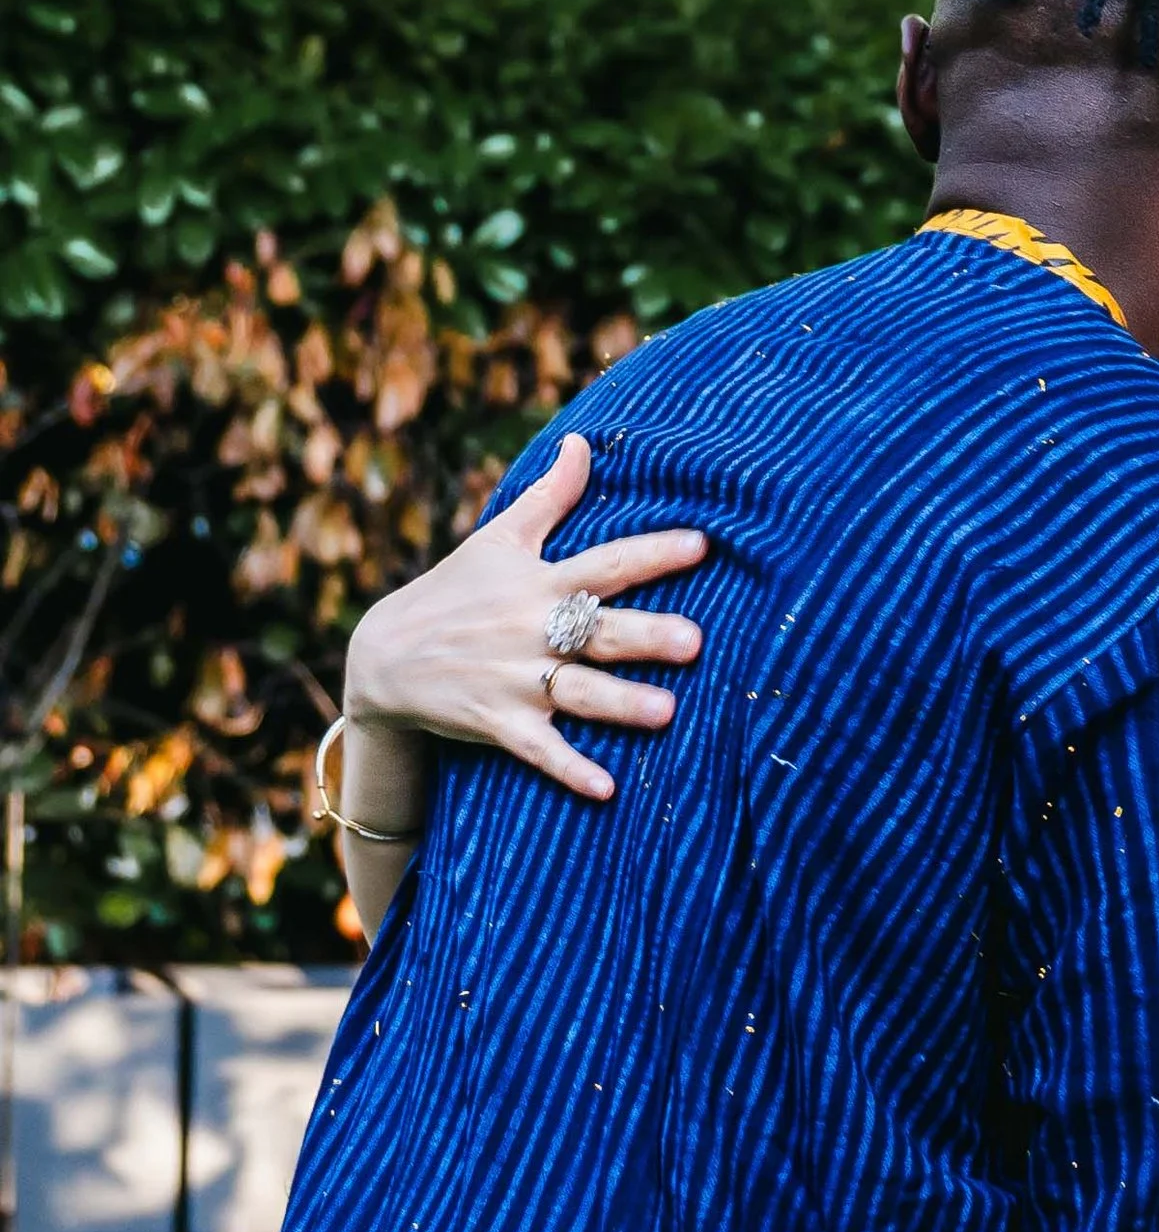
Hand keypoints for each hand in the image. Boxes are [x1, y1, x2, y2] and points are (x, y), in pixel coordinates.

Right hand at [344, 432, 706, 805]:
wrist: (384, 655)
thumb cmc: (454, 591)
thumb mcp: (499, 539)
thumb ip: (550, 496)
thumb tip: (585, 441)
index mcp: (537, 583)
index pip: (605, 563)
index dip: (652, 554)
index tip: (702, 544)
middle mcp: (530, 630)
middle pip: (597, 632)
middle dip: (644, 636)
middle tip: (695, 641)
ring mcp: (513, 680)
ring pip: (576, 693)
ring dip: (619, 705)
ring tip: (667, 712)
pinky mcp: (497, 723)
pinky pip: (538, 750)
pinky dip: (569, 769)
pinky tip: (607, 789)